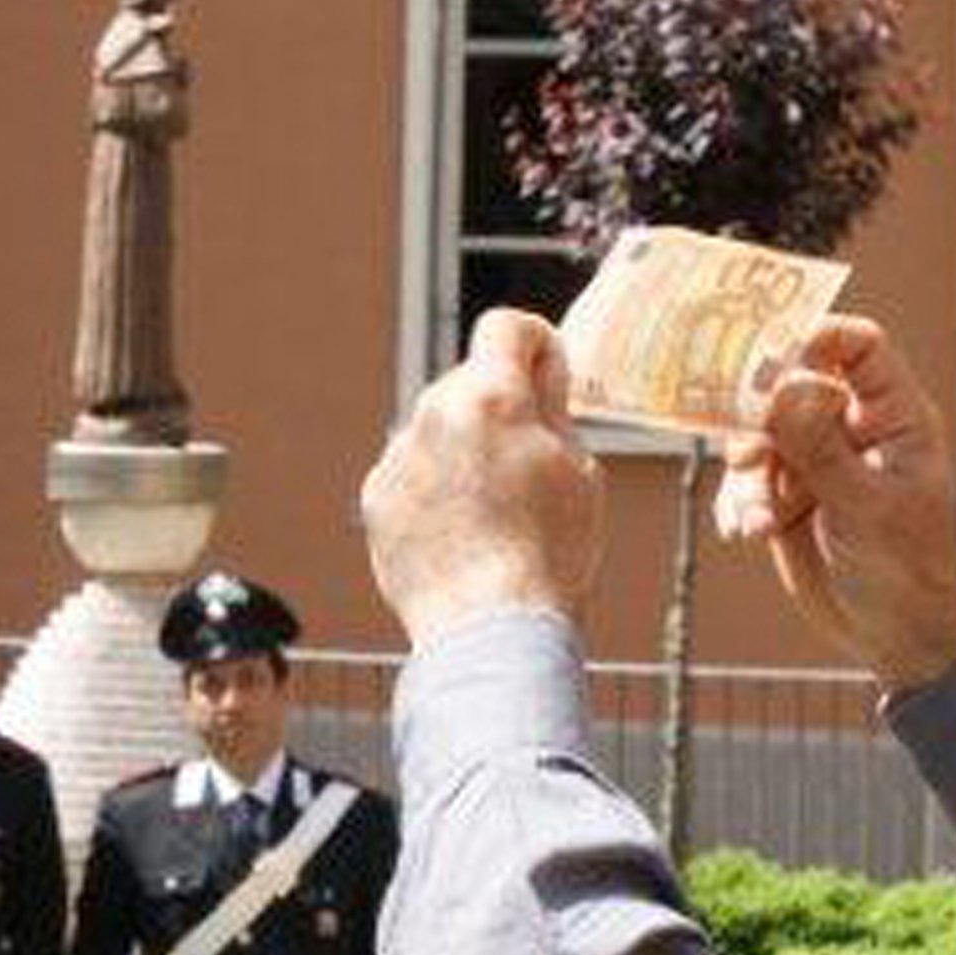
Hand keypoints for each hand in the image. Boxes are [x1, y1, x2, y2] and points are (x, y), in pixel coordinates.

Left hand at [360, 310, 602, 644]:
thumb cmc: (548, 554)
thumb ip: (553, 408)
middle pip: (471, 382)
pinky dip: (434, 489)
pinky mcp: (376, 497)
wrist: (488, 628)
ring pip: (439, 429)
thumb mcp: (579, 470)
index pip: (506, 326)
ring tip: (495, 514)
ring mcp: (398, 456)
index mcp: (492, 397)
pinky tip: (461, 534)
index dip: (535, 345)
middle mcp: (434, 413)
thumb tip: (540, 373)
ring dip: (464, 450)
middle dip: (500, 407)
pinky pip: (412, 473)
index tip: (547, 376)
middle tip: (530, 466)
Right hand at [709, 315, 955, 688]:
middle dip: (760, 418)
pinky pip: (747, 482)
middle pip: (792, 386)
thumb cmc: (909, 571)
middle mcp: (853, 431)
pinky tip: (749, 532)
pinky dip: (740, 503)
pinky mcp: (790, 500)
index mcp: (893, 418)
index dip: (816, 339)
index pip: (858, 347)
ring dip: (749, 475)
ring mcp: (819, 464)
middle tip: (747, 451)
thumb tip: (781, 388)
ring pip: (759, 436)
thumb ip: (821, 448)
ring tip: (762, 518)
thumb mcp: (865, 508)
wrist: (902, 638)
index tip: (772, 361)